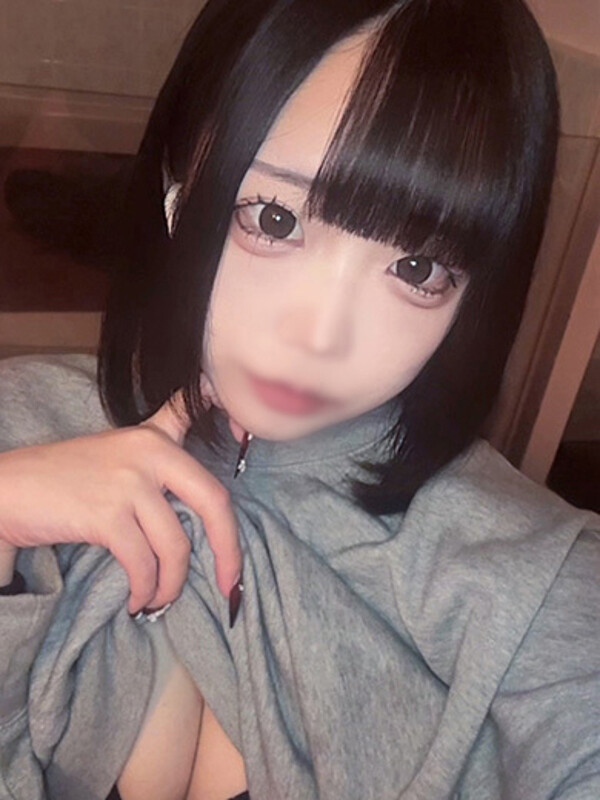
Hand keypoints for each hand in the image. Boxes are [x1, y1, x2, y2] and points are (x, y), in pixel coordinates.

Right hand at [0, 385, 241, 612]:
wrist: (7, 489)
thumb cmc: (63, 478)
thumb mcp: (116, 453)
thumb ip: (155, 460)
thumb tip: (191, 503)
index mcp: (153, 437)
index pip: (199, 433)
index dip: (231, 422)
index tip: (244, 441)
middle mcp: (148, 453)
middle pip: (213, 502)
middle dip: (229, 549)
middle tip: (230, 583)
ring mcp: (128, 482)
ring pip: (176, 545)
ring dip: (172, 583)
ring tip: (159, 598)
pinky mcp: (106, 515)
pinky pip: (143, 564)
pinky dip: (146, 590)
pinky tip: (138, 600)